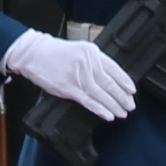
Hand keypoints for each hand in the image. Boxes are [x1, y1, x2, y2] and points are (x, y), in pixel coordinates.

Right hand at [0, 31, 135, 121]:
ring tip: (122, 112)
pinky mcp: (68, 88)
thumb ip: (94, 62)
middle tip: (130, 105)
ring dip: (113, 105)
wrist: (33, 54)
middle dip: (122, 96)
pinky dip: (99, 109)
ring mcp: (77, 76)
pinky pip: (87, 101)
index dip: (124, 81)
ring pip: (100, 94)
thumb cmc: (55, 52)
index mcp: (91, 52)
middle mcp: (86, 63)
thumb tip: (110, 79)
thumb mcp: (79, 50)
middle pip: (109, 83)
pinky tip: (108, 115)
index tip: (132, 91)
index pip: (114, 69)